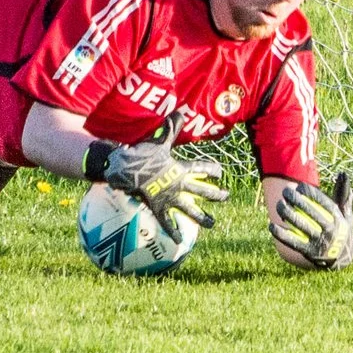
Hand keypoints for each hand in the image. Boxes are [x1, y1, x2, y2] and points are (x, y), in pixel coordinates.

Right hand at [98, 122, 229, 241]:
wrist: (126, 170)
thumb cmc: (142, 154)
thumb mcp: (158, 141)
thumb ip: (170, 128)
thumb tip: (180, 111)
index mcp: (181, 169)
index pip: (201, 169)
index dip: (211, 170)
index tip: (220, 171)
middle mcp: (179, 186)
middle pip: (202, 192)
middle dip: (216, 195)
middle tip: (226, 196)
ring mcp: (170, 199)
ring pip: (191, 211)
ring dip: (203, 218)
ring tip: (212, 224)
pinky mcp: (159, 208)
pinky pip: (168, 222)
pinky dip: (174, 232)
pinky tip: (180, 241)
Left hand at [269, 172, 352, 270]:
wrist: (342, 258)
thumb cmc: (340, 229)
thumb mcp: (346, 213)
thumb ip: (343, 194)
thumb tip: (343, 173)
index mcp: (338, 219)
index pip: (324, 202)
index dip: (310, 192)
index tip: (300, 185)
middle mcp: (330, 231)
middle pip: (310, 212)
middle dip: (296, 199)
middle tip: (285, 191)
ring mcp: (319, 242)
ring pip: (300, 225)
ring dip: (287, 213)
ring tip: (279, 204)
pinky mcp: (309, 253)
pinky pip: (293, 242)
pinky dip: (281, 234)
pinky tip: (272, 225)